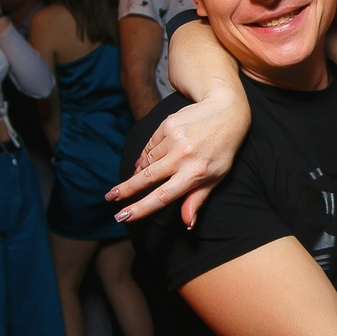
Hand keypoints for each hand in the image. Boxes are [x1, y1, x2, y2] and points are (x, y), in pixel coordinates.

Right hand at [108, 87, 250, 226]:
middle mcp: (183, 157)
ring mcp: (174, 139)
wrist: (226, 111)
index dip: (141, 208)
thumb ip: (197, 199)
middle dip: (125, 190)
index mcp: (196, 174)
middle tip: (110, 198)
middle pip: (147, 178)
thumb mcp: (216, 177)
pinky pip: (150, 146)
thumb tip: (187, 223)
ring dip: (141, 171)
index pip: (163, 196)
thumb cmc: (222, 150)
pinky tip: (147, 160)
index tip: (124, 216)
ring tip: (135, 179)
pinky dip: (147, 155)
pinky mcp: (167, 125)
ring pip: (148, 161)